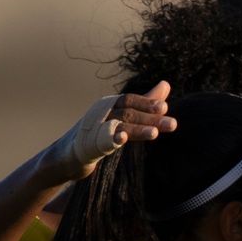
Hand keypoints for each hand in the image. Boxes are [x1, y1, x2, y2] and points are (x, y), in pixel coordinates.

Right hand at [39, 81, 175, 181]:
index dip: (147, 103)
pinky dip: (111, 139)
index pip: (131, 101)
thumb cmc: (98, 132)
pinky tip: (121, 139)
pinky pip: (101, 142)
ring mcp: (93, 128)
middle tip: (173, 124)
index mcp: (110, 105)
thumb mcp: (123, 116)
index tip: (165, 108)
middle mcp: (101, 113)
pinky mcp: (87, 146)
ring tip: (154, 132)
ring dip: (137, 129)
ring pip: (118, 126)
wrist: (68, 155)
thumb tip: (166, 85)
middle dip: (150, 117)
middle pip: (128, 112)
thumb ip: (145, 102)